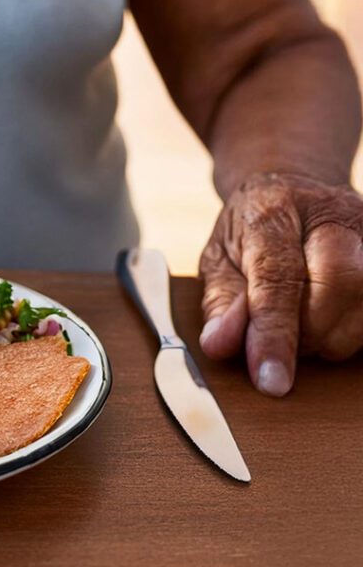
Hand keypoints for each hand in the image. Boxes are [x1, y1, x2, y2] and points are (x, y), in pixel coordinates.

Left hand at [199, 172, 362, 396]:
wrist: (290, 185)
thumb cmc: (249, 233)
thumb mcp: (218, 261)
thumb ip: (221, 304)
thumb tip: (219, 345)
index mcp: (272, 211)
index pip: (278, 278)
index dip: (274, 335)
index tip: (270, 381)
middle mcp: (332, 211)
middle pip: (343, 283)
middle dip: (313, 332)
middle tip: (290, 342)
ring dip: (340, 334)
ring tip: (309, 329)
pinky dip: (360, 326)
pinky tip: (338, 325)